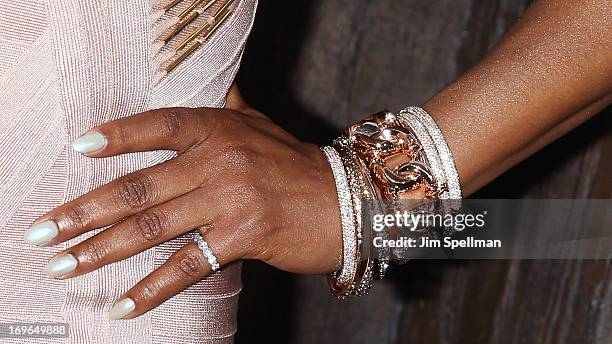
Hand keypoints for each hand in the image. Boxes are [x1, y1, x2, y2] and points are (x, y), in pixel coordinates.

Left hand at [26, 86, 341, 318]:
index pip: (157, 127)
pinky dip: (151, 289)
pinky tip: (122, 306)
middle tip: (44, 230)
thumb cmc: (295, 165)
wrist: (345, 201)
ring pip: (154, 226)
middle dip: (84, 211)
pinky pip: (188, 265)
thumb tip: (213, 82)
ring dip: (102, 250)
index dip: (116, 137)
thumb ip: (229, 106)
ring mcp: (230, 198)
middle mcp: (220, 159)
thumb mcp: (259, 125)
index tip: (78, 150)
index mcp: (219, 129)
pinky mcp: (244, 237)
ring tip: (64, 265)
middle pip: (139, 187)